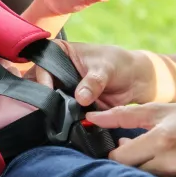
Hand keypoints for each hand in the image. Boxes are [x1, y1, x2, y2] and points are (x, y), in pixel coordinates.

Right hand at [28, 40, 152, 108]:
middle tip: (45, 109)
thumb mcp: (105, 69)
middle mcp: (56, 71)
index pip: (42, 64)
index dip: (41, 78)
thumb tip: (81, 98)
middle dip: (43, 96)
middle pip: (40, 84)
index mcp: (60, 52)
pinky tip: (64, 124)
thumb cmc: (119, 64)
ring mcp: (62, 88)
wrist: (135, 81)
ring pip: (49, 100)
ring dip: (52, 110)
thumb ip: (93, 82)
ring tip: (55, 118)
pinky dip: (62, 119)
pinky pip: (61, 113)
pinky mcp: (69, 104)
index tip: (47, 91)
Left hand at [87, 102, 175, 176]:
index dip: (113, 152)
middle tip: (132, 152)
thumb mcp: (161, 110)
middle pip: (128, 174)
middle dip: (125, 164)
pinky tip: (162, 169)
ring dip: (140, 174)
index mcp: (162, 140)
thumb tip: (93, 119)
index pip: (118, 158)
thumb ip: (124, 115)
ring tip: (149, 159)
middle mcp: (171, 164)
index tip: (119, 146)